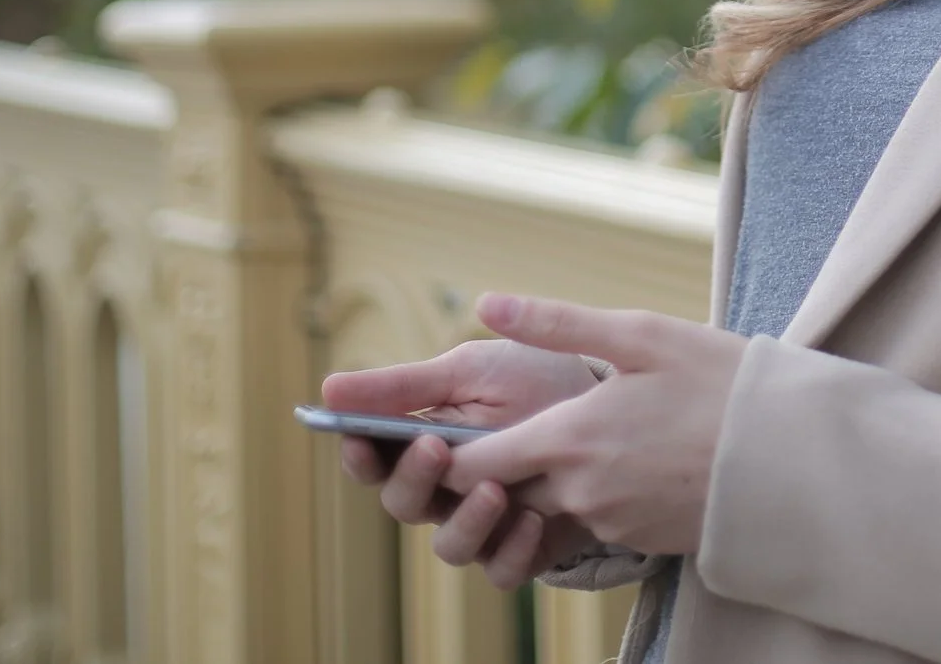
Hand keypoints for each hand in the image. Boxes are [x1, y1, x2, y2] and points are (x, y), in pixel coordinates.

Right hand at [322, 337, 602, 585]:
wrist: (613, 400)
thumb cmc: (534, 378)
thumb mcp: (471, 370)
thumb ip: (404, 385)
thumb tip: (327, 388)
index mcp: (424, 441)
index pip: (374, 462)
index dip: (360, 456)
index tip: (357, 438)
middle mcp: (448, 489)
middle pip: (404, 506)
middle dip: (414, 479)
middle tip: (435, 448)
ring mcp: (487, 521)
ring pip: (451, 547)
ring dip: (466, 521)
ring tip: (494, 487)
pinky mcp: (528, 546)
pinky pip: (504, 570)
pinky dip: (512, 549)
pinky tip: (532, 517)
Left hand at [444, 294, 750, 558]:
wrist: (793, 455)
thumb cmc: (720, 382)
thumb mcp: (641, 334)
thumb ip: (557, 322)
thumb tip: (486, 303)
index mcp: (569, 438)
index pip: (471, 464)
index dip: (446, 453)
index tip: (441, 431)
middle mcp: (579, 492)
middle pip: (505, 489)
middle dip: (496, 466)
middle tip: (523, 419)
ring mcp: (610, 523)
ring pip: (552, 502)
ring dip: (555, 474)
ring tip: (599, 428)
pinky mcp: (640, 540)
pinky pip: (596, 517)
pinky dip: (600, 489)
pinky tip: (637, 454)